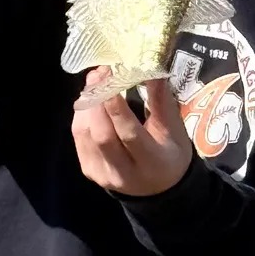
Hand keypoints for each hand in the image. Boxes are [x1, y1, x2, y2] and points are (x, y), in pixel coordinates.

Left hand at [72, 72, 193, 196]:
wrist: (158, 188)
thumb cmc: (170, 153)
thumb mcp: (175, 129)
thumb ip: (161, 101)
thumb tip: (149, 67)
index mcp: (152, 163)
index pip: (129, 134)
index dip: (116, 105)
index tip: (112, 76)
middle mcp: (123, 173)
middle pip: (101, 135)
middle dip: (97, 100)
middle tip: (100, 73)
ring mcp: (102, 174)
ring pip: (85, 134)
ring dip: (87, 103)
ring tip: (95, 81)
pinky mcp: (89, 170)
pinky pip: (79, 137)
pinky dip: (82, 114)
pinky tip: (91, 99)